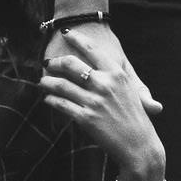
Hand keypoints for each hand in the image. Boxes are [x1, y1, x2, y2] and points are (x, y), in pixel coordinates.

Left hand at [41, 33, 164, 180]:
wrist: (139, 146)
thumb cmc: (136, 119)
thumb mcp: (133, 92)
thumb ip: (118, 78)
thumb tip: (107, 68)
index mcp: (117, 74)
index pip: (92, 49)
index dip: (77, 39)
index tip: (66, 33)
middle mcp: (104, 84)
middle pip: (71, 64)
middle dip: (55, 61)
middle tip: (48, 62)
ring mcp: (94, 101)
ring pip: (61, 84)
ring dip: (47, 81)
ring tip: (42, 81)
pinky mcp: (85, 118)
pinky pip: (61, 104)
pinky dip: (51, 100)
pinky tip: (48, 99)